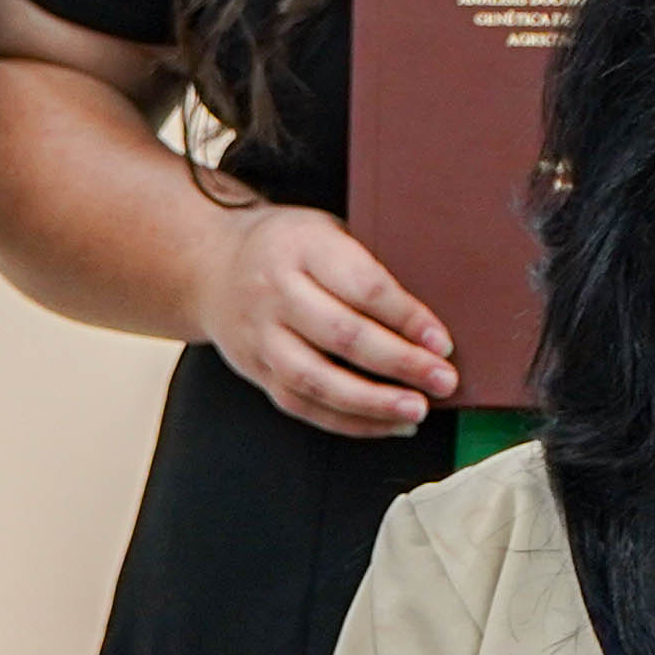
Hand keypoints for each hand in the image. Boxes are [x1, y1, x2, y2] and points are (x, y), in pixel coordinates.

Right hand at [201, 204, 464, 436]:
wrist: (211, 266)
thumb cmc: (291, 247)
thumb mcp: (326, 231)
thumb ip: (368, 264)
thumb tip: (428, 319)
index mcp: (302, 247)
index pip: (362, 286)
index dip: (406, 317)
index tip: (442, 341)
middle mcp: (274, 292)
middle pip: (342, 335)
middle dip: (400, 363)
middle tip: (443, 379)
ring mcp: (259, 337)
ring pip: (317, 379)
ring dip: (373, 402)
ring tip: (418, 409)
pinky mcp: (255, 371)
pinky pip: (303, 405)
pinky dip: (350, 421)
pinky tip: (389, 423)